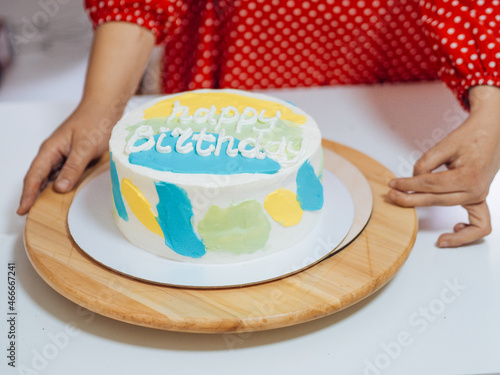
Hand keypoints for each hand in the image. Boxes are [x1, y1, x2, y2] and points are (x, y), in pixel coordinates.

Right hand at [17, 105, 117, 214]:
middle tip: (29, 215)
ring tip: (42, 211)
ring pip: (51, 177)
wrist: (106, 107)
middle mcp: (54, 153)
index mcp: (50, 150)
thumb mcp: (85, 147)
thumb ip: (73, 168)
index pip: (34, 176)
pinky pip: (64, 174)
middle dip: (32, 196)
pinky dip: (61, 185)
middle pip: (39, 179)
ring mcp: (64, 155)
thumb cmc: (94, 121)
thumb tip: (59, 189)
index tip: (22, 210)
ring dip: (46, 193)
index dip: (27, 194)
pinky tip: (63, 195)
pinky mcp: (74, 157)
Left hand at [388, 85, 499, 246]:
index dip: (408, 184)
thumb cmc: (471, 137)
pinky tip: (451, 230)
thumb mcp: (445, 145)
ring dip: (427, 211)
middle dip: (409, 198)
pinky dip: (465, 235)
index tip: (393, 183)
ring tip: (407, 207)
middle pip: (435, 200)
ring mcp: (479, 196)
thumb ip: (426, 163)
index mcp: (469, 176)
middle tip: (392, 195)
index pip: (430, 184)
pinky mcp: (478, 199)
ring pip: (448, 210)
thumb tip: (413, 180)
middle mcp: (476, 190)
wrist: (492, 133)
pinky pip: (479, 226)